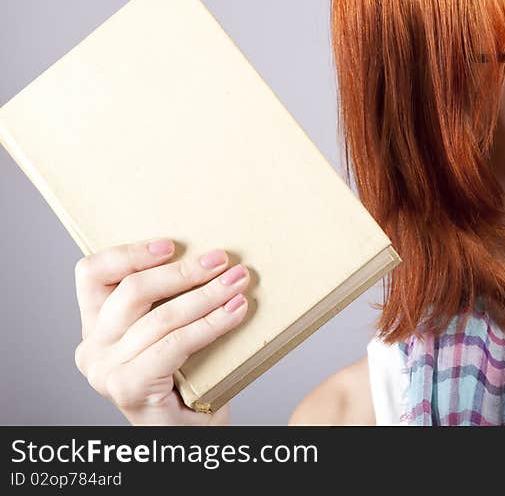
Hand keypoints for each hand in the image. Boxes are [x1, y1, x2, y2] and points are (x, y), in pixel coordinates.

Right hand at [73, 238, 249, 424]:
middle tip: (223, 261)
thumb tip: (212, 257)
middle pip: (132, 290)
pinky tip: (236, 312)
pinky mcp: (129, 387)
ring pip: (160, 317)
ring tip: (238, 283)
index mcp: (96, 324)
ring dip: (207, 296)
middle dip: (183, 271)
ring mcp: (106, 370)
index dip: (129, 253)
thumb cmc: (185, 380)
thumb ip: (170, 300)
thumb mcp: (169, 331)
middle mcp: (93, 346)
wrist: (187, 434)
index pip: (92, 274)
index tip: (171, 244)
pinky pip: (175, 344)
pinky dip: (211, 324)